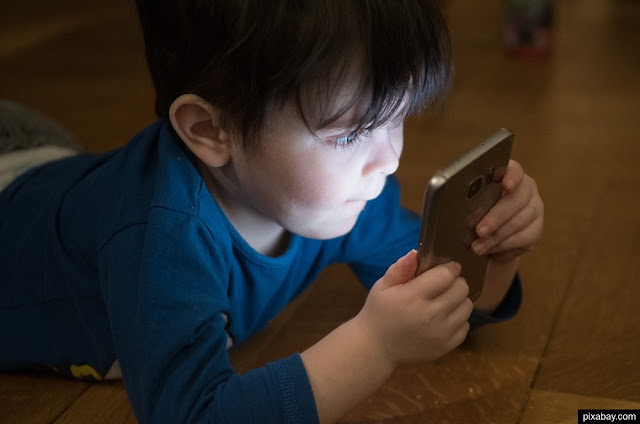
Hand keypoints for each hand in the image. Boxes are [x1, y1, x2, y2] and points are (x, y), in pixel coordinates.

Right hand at [354, 250, 472, 366]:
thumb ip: (400, 269)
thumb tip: (416, 253)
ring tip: (445, 301)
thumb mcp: (382, 287)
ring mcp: (441, 333)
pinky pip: (465, 326)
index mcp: (413, 297)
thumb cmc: (378, 313)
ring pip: (467, 307)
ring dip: (459, 300)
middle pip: (461, 289)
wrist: (376, 348)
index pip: (446, 275)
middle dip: (456, 282)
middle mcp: (431, 315)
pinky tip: (444, 318)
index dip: (450, 268)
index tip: (448, 267)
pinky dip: (458, 319)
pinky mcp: (446, 347)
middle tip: (445, 284)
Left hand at [471, 160, 543, 263]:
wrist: (489, 238)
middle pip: (516, 199)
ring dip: (496, 236)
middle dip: (496, 217)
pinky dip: (504, 245)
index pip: (515, 170)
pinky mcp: (536, 230)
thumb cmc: (474, 214)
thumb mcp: (469, 204)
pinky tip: (490, 249)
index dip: (511, 176)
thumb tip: (453, 205)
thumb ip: (466, 199)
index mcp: (508, 175)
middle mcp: (526, 189)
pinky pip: (524, 238)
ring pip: (520, 221)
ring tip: (478, 246)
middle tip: (479, 231)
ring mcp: (535, 209)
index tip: (505, 185)